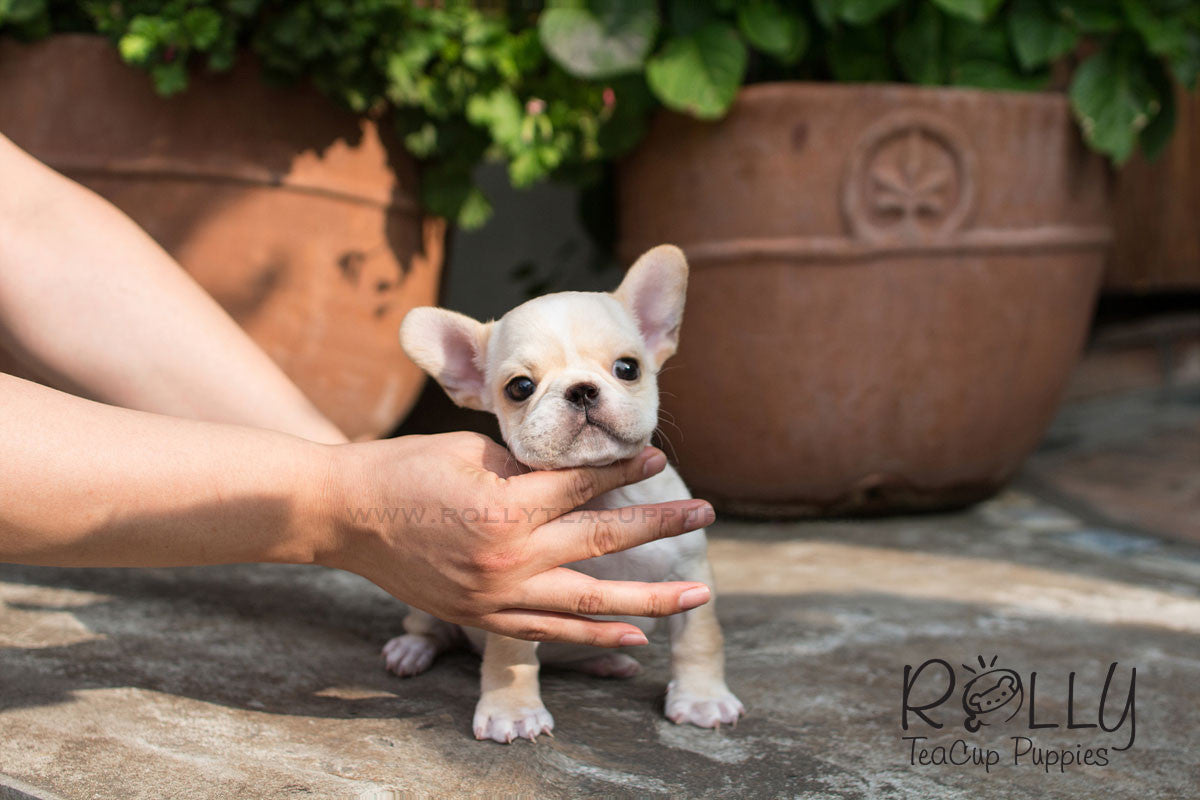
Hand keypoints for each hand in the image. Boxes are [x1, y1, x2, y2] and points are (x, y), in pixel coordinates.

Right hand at [316, 432, 714, 645]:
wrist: (344, 514)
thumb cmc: (404, 468)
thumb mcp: (471, 452)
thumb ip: (530, 469)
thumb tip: (579, 478)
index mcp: (508, 505)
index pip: (585, 485)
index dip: (626, 469)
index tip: (659, 458)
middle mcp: (510, 556)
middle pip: (603, 541)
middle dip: (660, 528)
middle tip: (705, 516)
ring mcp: (497, 594)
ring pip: (589, 601)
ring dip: (648, 599)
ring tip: (695, 593)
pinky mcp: (482, 616)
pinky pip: (550, 631)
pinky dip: (594, 636)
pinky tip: (634, 637)